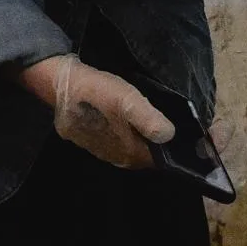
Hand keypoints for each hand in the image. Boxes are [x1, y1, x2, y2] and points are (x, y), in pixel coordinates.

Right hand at [19, 55, 174, 168]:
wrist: (60, 85)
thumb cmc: (97, 93)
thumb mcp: (126, 100)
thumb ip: (148, 119)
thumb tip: (169, 136)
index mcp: (126, 152)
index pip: (158, 160)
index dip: (172, 150)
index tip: (186, 136)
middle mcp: (115, 157)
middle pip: (145, 156)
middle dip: (158, 145)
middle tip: (172, 124)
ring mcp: (102, 150)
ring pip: (131, 149)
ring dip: (143, 139)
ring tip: (156, 120)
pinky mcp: (91, 141)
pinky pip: (118, 143)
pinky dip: (128, 135)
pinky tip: (132, 120)